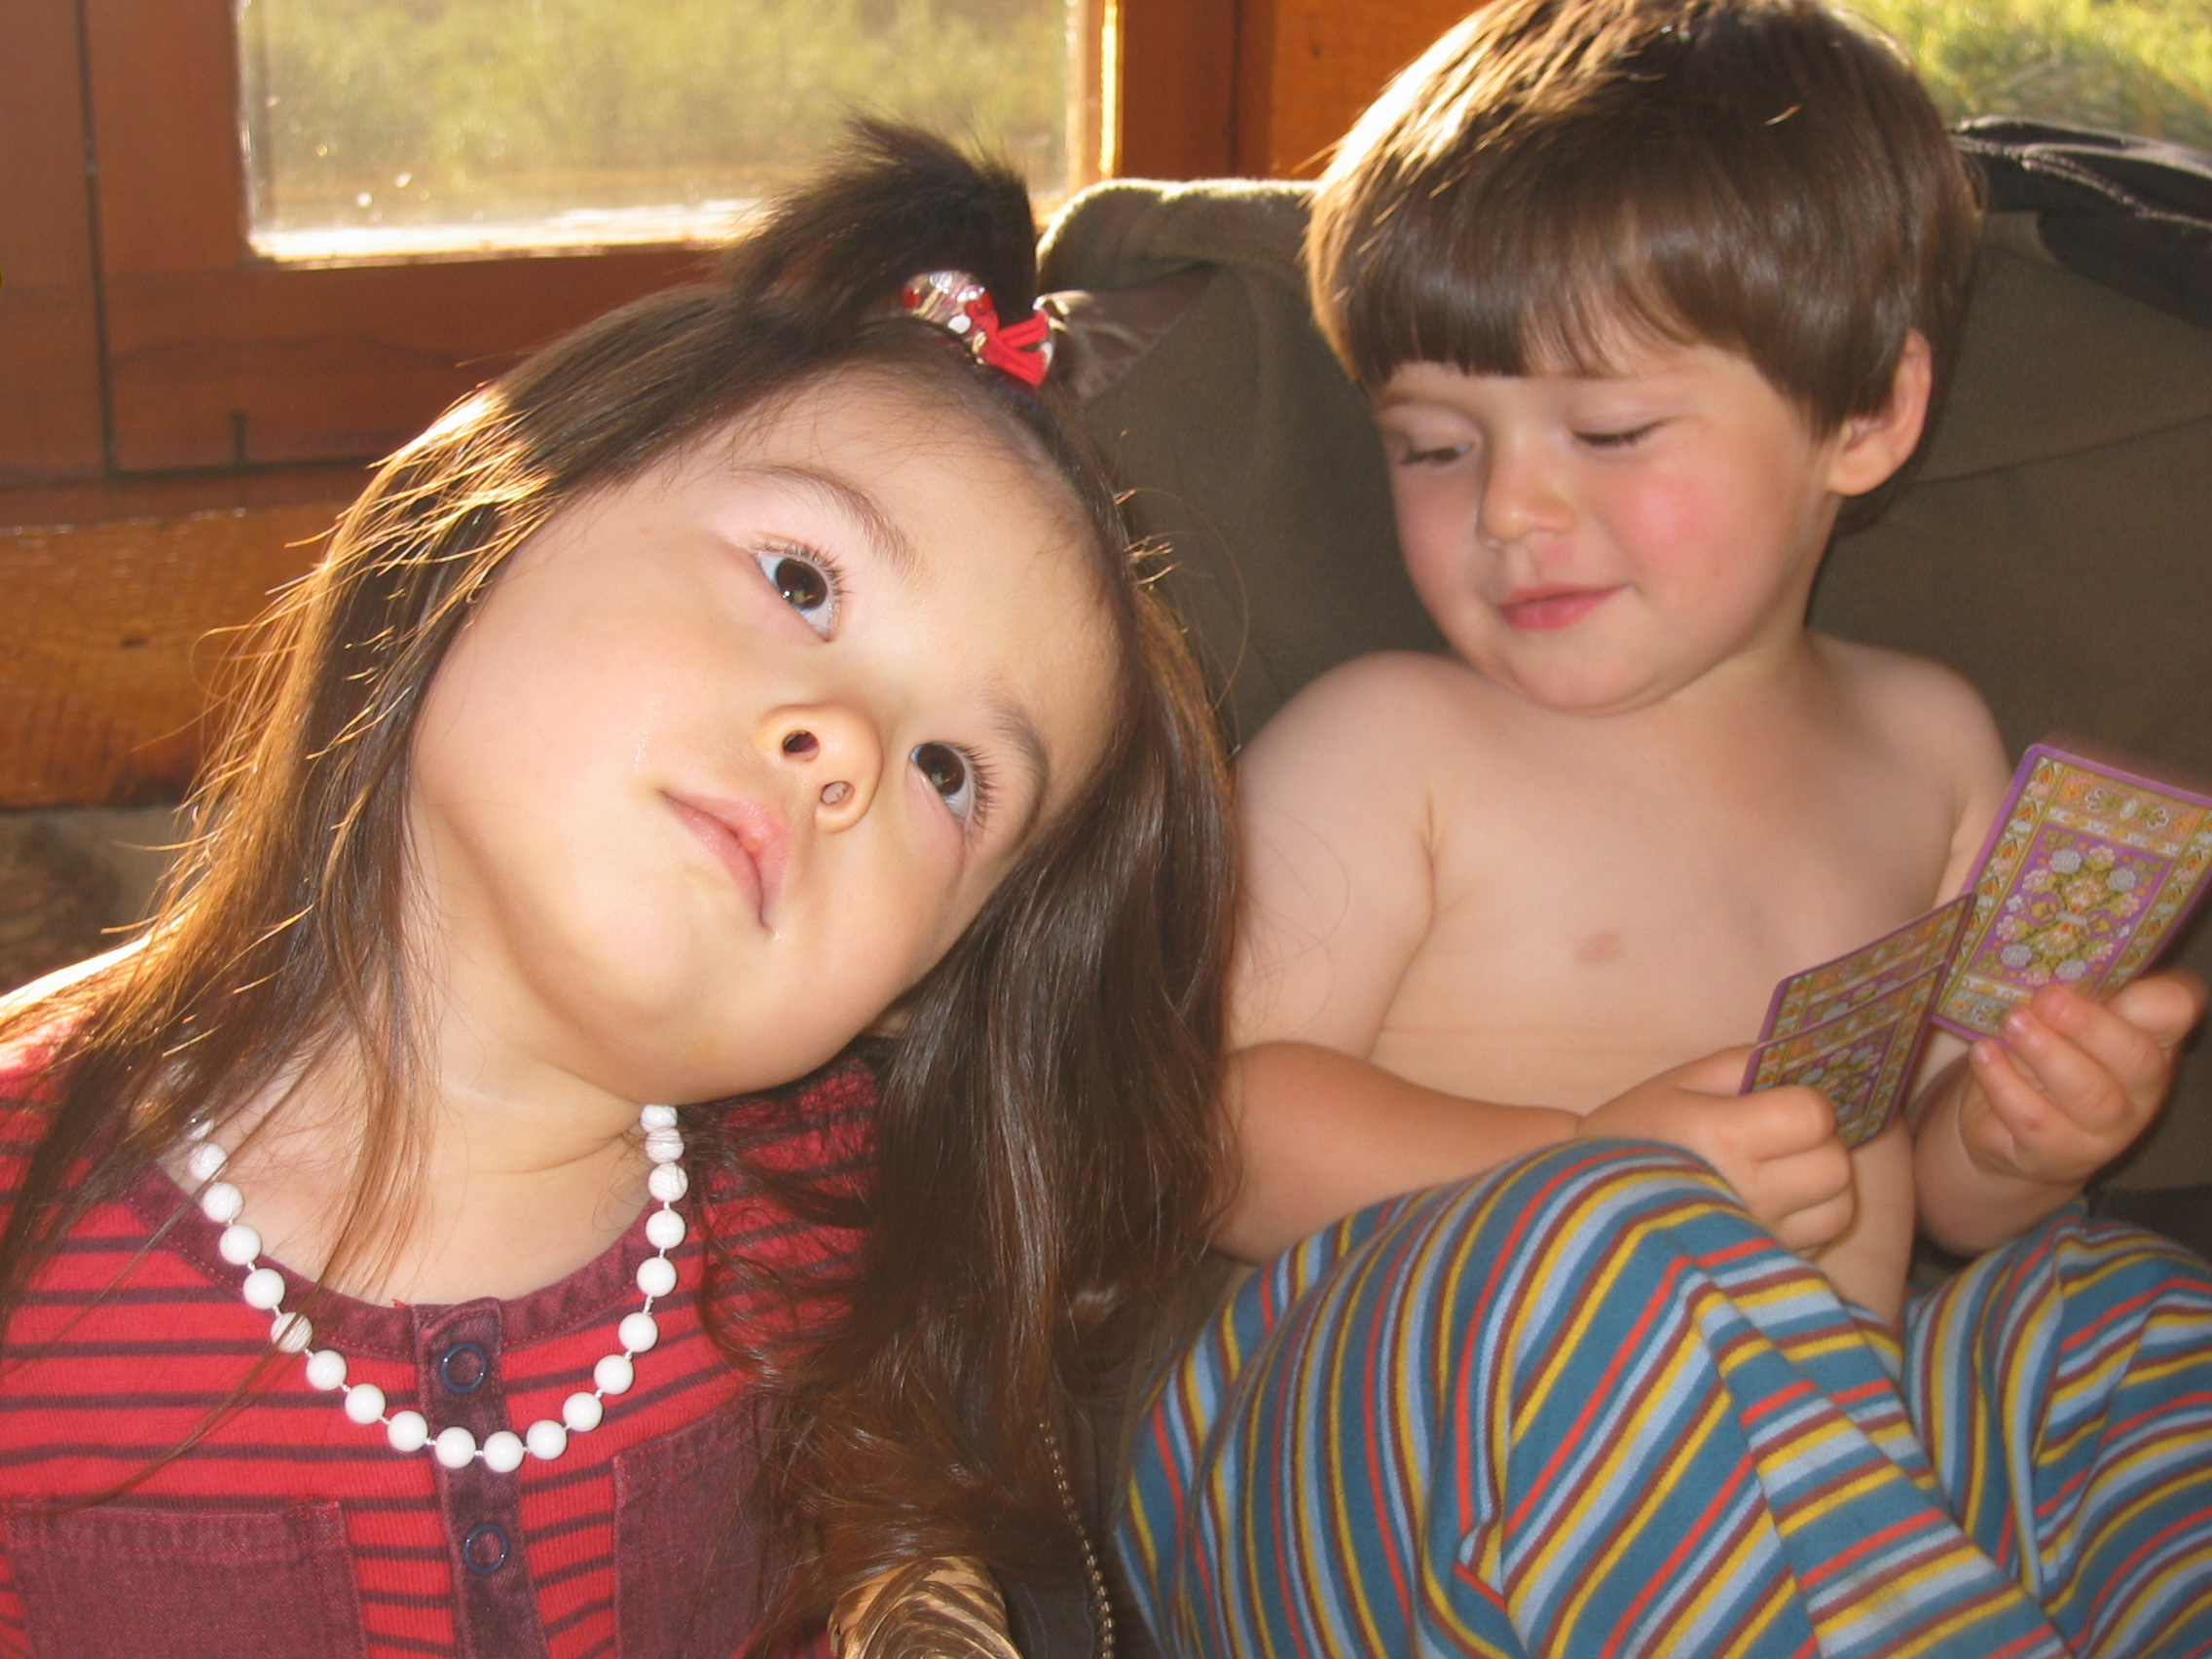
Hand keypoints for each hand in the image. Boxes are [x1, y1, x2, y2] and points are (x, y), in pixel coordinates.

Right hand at [1577, 1048, 1855, 1250]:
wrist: (1589, 1205)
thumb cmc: (1635, 1136)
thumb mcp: (1678, 1082)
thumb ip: (1744, 1064)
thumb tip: (1803, 1064)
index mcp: (1725, 1138)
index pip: (1814, 1117)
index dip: (1805, 1103)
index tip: (1777, 1104)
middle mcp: (1751, 1194)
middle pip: (1835, 1166)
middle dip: (1819, 1145)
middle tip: (1782, 1139)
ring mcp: (1759, 1237)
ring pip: (1838, 1207)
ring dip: (1822, 1186)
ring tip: (1783, 1173)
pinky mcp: (1762, 1264)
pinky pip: (1819, 1238)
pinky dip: (1810, 1217)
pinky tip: (1775, 1204)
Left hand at [1957, 970, 2205, 1187]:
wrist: (2009, 1132)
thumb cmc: (2045, 1059)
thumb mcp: (2063, 1023)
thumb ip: (2073, 992)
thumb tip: (2054, 954)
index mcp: (2149, 1042)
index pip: (2173, 1015)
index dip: (2163, 1001)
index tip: (2129, 985)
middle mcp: (2139, 1091)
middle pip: (2135, 1059)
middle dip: (2089, 1025)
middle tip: (2046, 998)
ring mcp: (2104, 1131)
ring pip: (2089, 1094)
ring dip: (2047, 1053)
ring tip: (2012, 1023)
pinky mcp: (2057, 1155)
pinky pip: (2035, 1121)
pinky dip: (2004, 1084)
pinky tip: (1984, 1053)